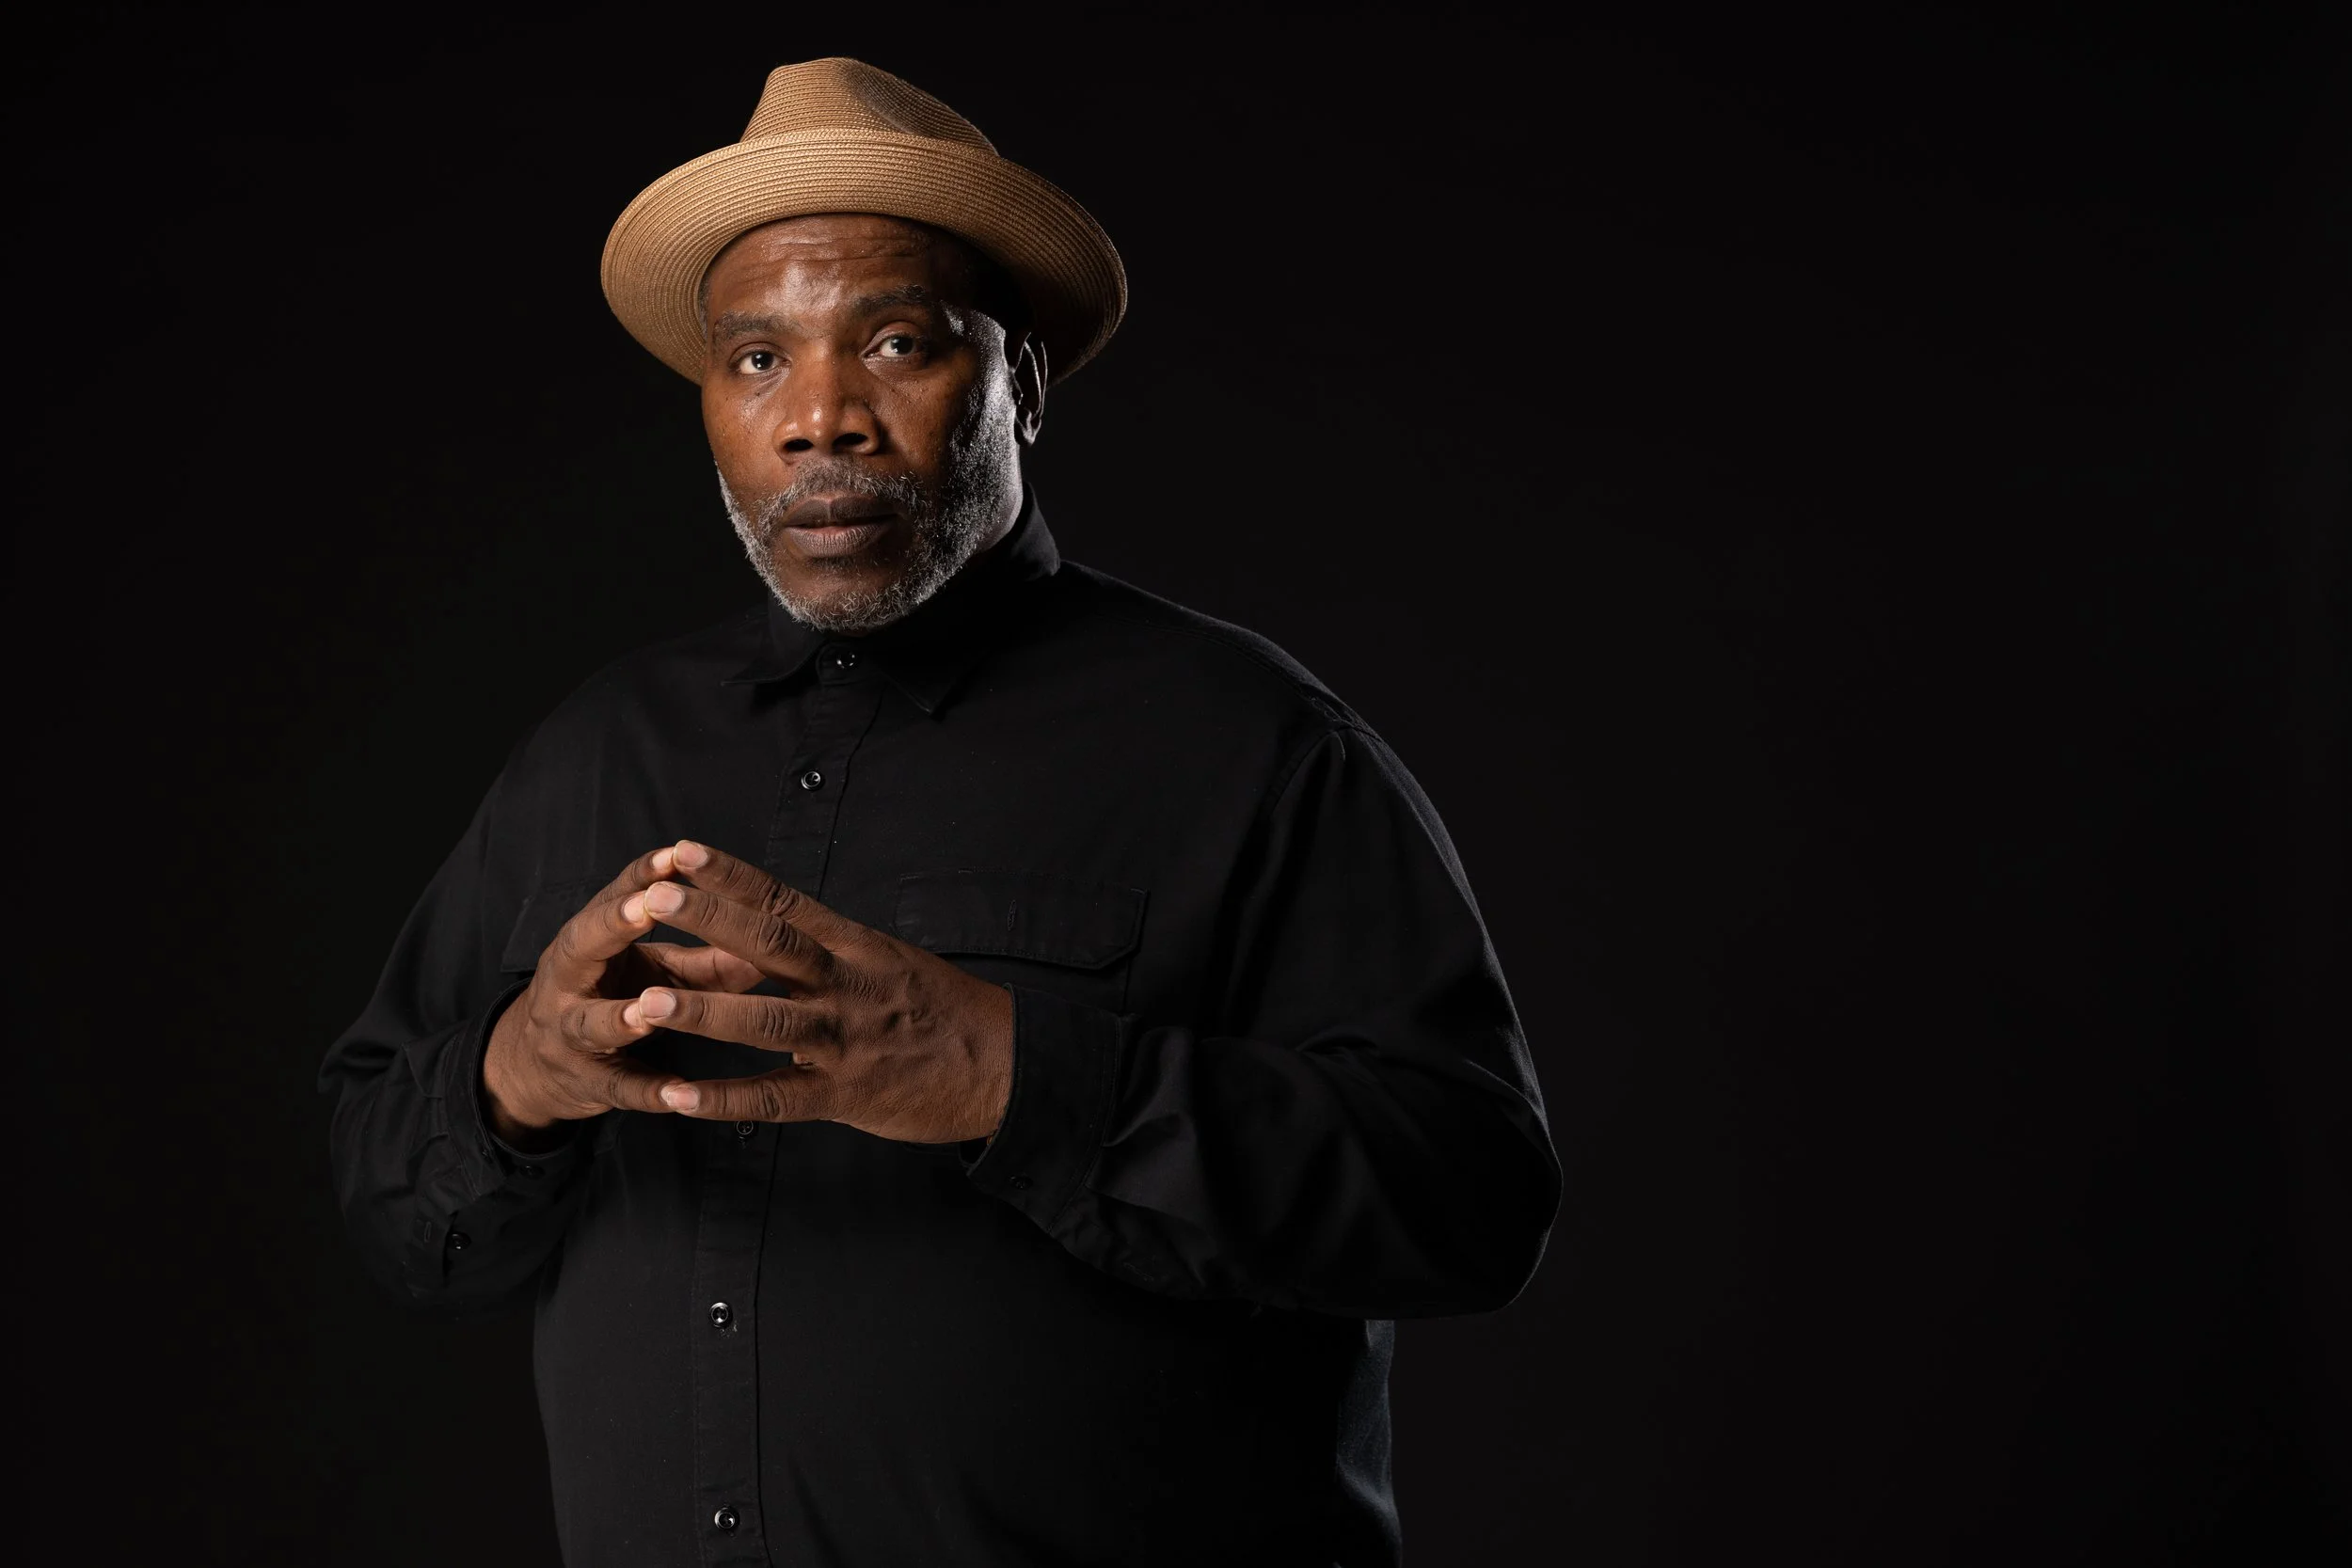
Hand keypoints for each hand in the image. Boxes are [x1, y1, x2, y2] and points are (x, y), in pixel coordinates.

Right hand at [482, 845, 765, 1147]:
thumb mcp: (654, 970)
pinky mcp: (585, 1082)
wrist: (538, 1065)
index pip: (615, 896)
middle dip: (612, 925)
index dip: (643, 876)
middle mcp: (569, 979)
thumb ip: (707, 956)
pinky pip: (617, 1088)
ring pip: (590, 1023)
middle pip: (582, 946)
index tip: (677, 853)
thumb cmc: (613, 997)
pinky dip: (646, 1091)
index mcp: (590, 939)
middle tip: (645, 906)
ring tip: (648, 1010)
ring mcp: (569, 1033)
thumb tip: (772, 941)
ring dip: (620, 1017)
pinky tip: (677, 1095)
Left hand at [629, 840, 1014, 1142]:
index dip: (731, 876)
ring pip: (767, 1021)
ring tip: (645, 1003)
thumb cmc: (945, 1012)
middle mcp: (849, 985)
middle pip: (771, 944)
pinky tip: (678, 1098)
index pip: (785, 900)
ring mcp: (846, 1040)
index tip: (681, 852)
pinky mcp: (846, 1095)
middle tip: (650, 899)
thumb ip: (831, 952)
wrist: (1009, 1065)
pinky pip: (777, 1098)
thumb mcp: (891, 963)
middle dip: (708, 921)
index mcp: (857, 946)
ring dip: (703, 1012)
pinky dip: (724, 1100)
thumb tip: (771, 930)